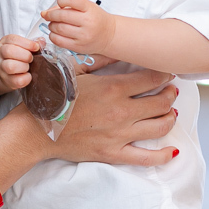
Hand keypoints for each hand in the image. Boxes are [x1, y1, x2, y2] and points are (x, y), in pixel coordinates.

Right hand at [0, 34, 39, 89]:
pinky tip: (28, 75)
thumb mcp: (22, 46)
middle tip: (31, 59)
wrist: (7, 72)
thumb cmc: (17, 57)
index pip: (12, 39)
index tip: (36, 47)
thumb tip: (41, 42)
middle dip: (25, 55)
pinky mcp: (7, 81)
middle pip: (9, 51)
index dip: (27, 43)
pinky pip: (17, 80)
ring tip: (28, 67)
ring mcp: (2, 68)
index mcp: (4, 43)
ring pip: (10, 66)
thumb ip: (32, 43)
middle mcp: (0, 55)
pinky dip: (26, 78)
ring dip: (24, 66)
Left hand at [43, 0, 116, 54]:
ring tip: (54, 24)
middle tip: (48, 15)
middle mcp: (88, 22)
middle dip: (51, 14)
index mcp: (90, 9)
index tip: (60, 3)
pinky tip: (56, 33)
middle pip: (62, 15)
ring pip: (59, 28)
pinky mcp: (78, 47)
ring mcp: (83, 36)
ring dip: (51, 25)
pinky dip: (53, 36)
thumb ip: (69, 6)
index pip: (72, 0)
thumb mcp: (87, 7)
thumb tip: (46, 12)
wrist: (109, 35)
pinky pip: (59, 41)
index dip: (62, 0)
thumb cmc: (96, 19)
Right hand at [49, 70, 177, 166]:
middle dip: (170, 94)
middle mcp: (121, 111)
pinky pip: (146, 158)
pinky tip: (172, 150)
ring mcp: (119, 134)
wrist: (37, 129)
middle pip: (161, 102)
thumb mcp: (75, 70)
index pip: (150, 78)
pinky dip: (163, 155)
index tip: (167, 72)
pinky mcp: (114, 153)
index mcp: (112, 88)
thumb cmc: (53, 97)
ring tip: (171, 112)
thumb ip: (101, 59)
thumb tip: (120, 50)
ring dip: (171, 117)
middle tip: (171, 90)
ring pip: (160, 126)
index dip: (163, 74)